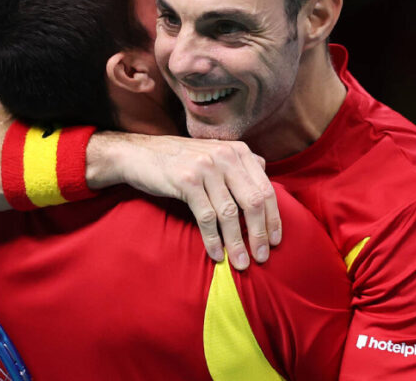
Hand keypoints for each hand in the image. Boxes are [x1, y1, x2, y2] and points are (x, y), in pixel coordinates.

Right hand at [88, 133, 281, 269]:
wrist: (139, 154)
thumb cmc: (179, 160)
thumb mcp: (213, 153)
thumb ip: (239, 163)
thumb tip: (266, 173)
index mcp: (238, 151)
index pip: (265, 189)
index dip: (273, 218)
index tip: (275, 241)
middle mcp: (225, 156)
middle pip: (253, 202)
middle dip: (260, 234)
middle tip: (262, 257)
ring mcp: (206, 168)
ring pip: (230, 213)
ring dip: (237, 243)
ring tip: (241, 263)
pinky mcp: (187, 181)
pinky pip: (206, 217)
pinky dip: (213, 239)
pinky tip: (217, 255)